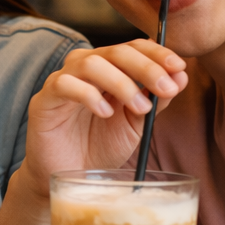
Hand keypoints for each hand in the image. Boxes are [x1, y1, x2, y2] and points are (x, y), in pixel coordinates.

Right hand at [20, 41, 188, 198]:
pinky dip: (89, 95)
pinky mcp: (44, 100)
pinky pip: (64, 84)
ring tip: (140, 108)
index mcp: (109, 69)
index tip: (179, 67)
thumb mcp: (137, 123)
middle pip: (116, 51)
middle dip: (146, 67)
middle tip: (165, 89)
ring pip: (91, 63)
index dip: (156, 53)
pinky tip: (105, 113)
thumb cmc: (101, 147)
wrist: (71, 176)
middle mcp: (84, 69)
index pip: (133, 47)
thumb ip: (156, 99)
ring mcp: (62, 81)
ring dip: (122, 83)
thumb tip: (181, 75)